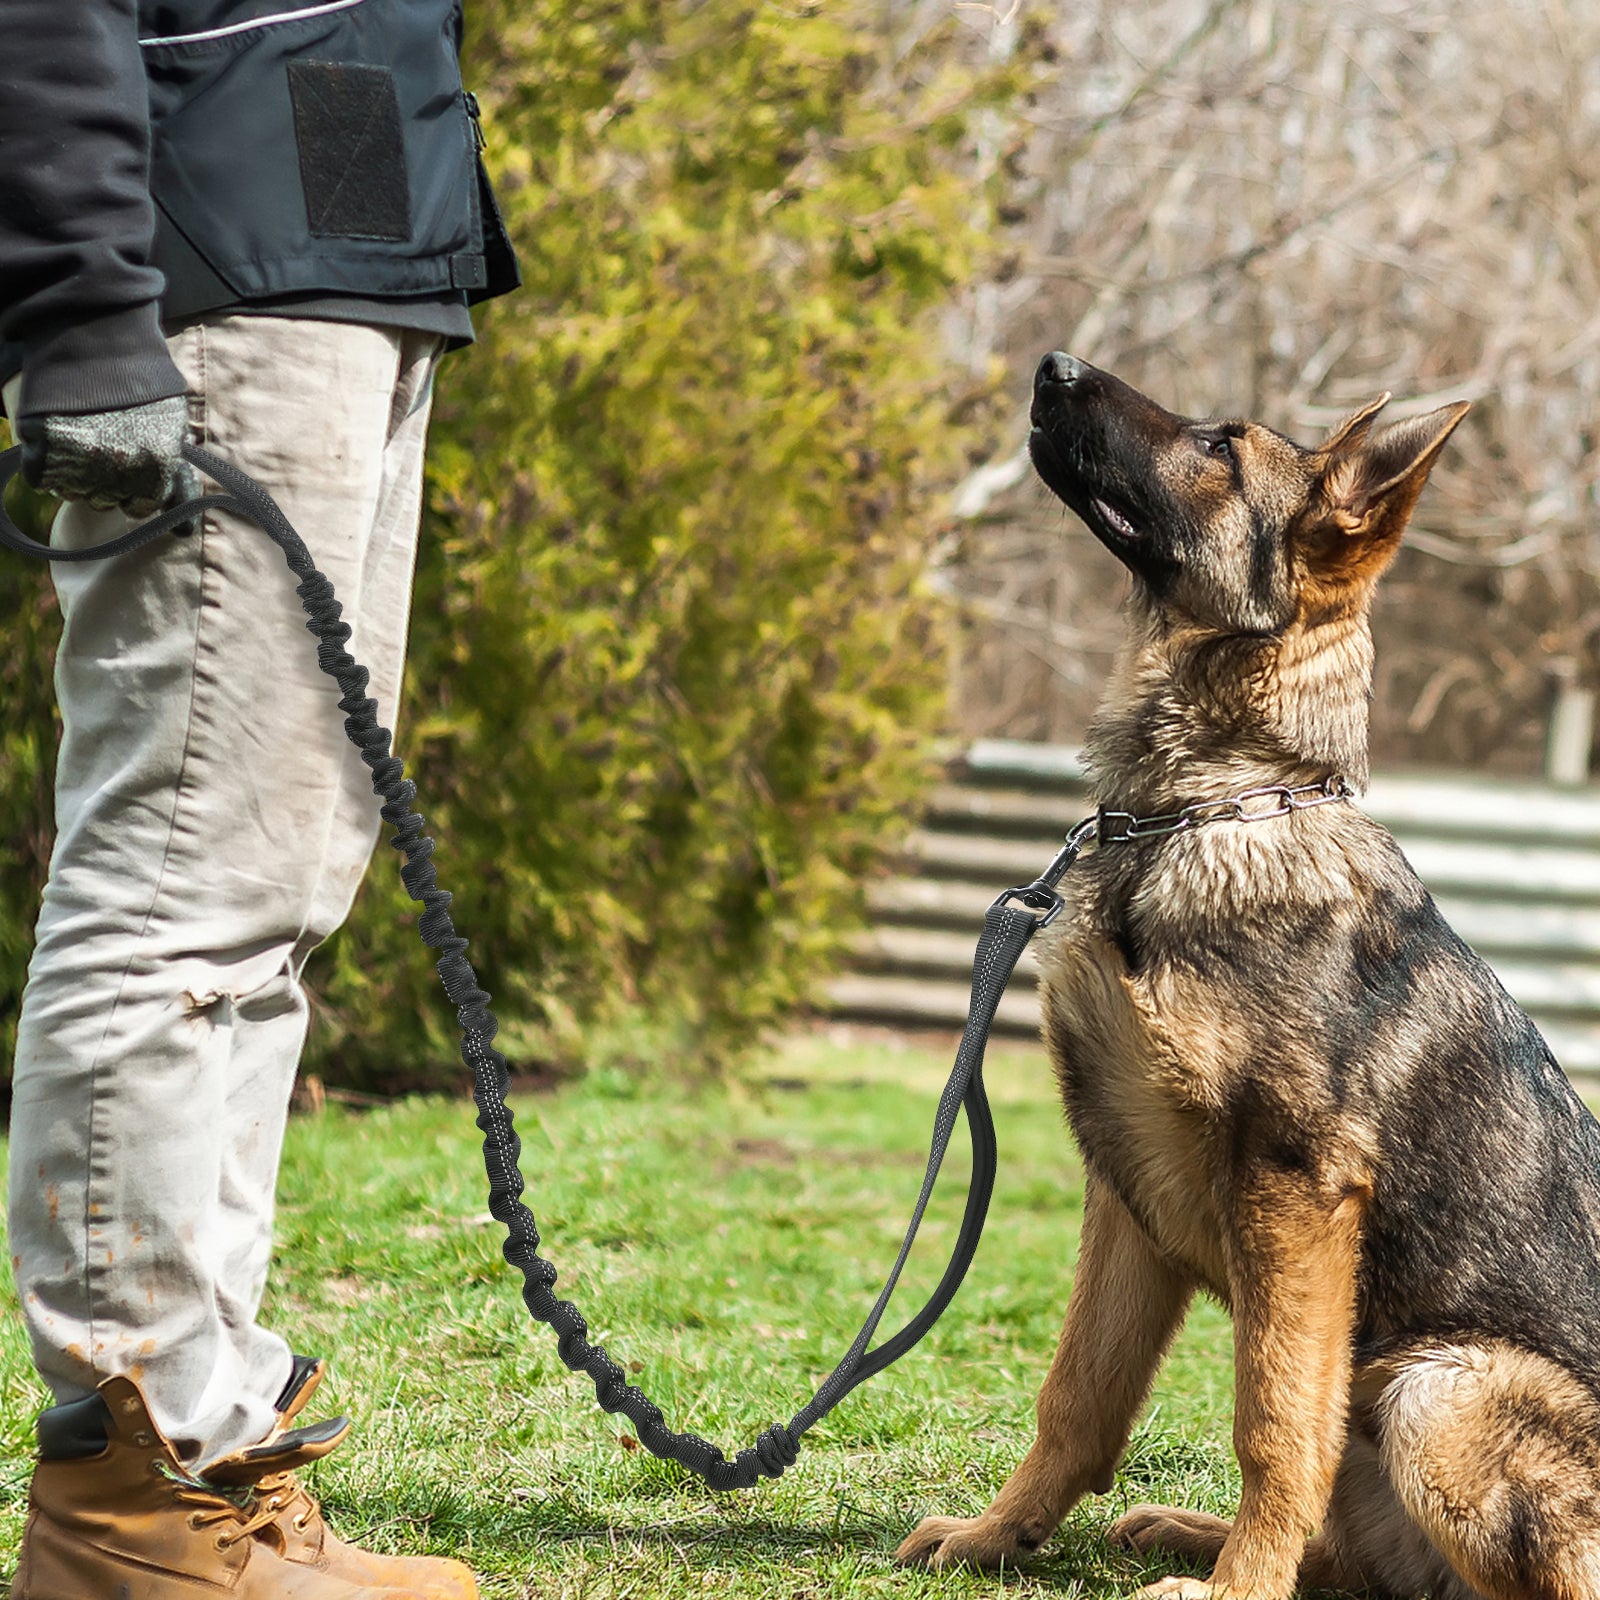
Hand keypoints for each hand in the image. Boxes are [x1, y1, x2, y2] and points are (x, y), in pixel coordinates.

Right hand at [18, 394, 199, 520]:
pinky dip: (43, 466)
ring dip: (73, 475)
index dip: (132, 490)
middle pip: (104, 502)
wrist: (94, 335)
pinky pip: (39, 478)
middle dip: (103, 481)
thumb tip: (184, 534)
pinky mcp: (42, 444)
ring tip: (79, 437)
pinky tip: (55, 440)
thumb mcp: (171, 430)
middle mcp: (120, 468)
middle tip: (100, 444)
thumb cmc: (140, 385)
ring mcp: (79, 458)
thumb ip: (179, 484)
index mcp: (156, 466)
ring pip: (71, 494)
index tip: (127, 467)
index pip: (140, 508)